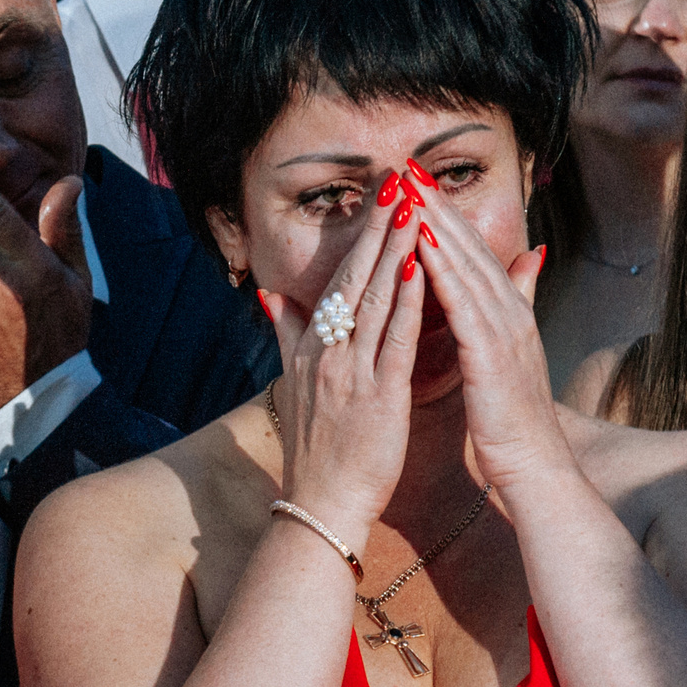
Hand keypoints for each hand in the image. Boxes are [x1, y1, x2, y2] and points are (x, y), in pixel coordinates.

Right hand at [259, 175, 427, 528]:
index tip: (379, 198)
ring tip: (412, 208)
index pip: (336, 280)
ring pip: (372, 299)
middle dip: (377, 228)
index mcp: (311, 348)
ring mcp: (349, 372)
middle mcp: (326, 352)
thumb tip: (269, 292)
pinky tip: (417, 270)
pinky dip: (404, 303)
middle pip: (352, 278)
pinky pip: (391, 340)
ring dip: (393, 250)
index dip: (359, 237)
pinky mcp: (376, 395)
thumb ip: (285, 334)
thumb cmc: (317, 448)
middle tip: (397, 181)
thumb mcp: (293, 383)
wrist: (320, 504)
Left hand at [404, 169, 569, 491]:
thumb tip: (530, 259)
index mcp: (507, 311)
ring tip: (408, 192)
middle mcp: (509, 311)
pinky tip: (419, 245)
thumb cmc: (510, 418)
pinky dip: (442, 271)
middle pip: (468, 247)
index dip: (446, 215)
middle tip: (406, 168)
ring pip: (465, 265)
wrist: (532, 466)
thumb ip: (515, 305)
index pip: (472, 252)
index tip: (416, 183)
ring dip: (436, 226)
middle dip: (437, 206)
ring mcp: (504, 328)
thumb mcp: (507, 354)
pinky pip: (463, 303)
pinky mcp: (492, 352)